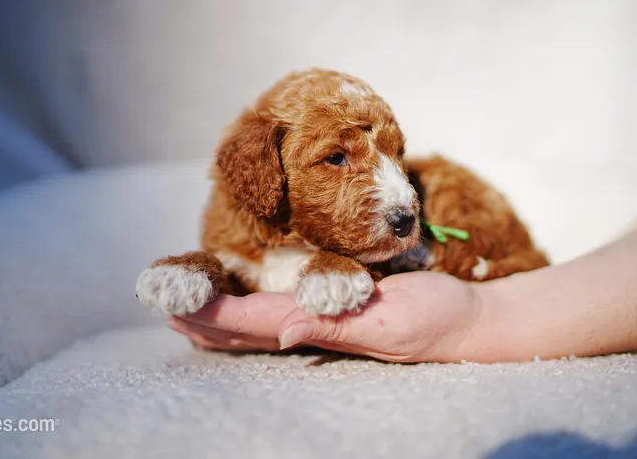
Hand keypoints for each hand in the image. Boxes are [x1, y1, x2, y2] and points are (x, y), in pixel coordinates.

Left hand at [167, 271, 481, 362]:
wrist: (471, 321)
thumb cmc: (439, 318)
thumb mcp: (392, 323)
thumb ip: (338, 326)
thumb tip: (283, 332)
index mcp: (325, 329)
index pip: (256, 321)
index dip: (215, 314)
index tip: (177, 306)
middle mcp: (318, 330)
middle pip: (249, 329)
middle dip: (207, 321)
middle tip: (165, 309)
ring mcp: (329, 324)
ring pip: (262, 324)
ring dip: (224, 319)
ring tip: (189, 313)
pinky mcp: (342, 313)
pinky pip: (287, 313)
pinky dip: (254, 310)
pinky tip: (245, 305)